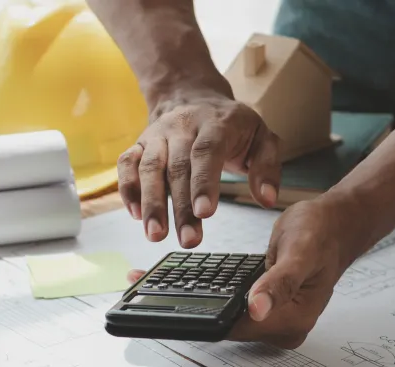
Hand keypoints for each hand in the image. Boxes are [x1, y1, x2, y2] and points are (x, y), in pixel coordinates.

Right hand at [118, 90, 281, 248]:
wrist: (194, 97)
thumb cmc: (232, 126)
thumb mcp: (262, 138)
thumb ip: (267, 168)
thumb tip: (268, 200)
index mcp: (215, 123)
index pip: (207, 151)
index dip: (204, 182)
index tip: (205, 213)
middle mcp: (182, 126)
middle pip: (178, 167)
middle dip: (180, 207)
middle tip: (188, 240)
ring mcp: (158, 134)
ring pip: (149, 168)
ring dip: (151, 203)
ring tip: (156, 235)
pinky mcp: (140, 143)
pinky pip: (127, 164)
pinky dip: (128, 189)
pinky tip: (135, 215)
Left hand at [126, 196, 359, 347]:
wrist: (336, 223)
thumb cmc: (322, 234)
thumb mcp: (299, 254)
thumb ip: (278, 283)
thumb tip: (256, 308)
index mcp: (289, 322)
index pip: (233, 327)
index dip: (197, 316)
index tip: (161, 308)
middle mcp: (279, 327)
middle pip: (223, 324)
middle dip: (184, 309)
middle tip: (141, 292)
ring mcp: (271, 318)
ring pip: (222, 315)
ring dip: (189, 301)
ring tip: (149, 285)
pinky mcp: (262, 306)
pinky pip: (229, 304)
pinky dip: (205, 293)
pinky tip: (178, 281)